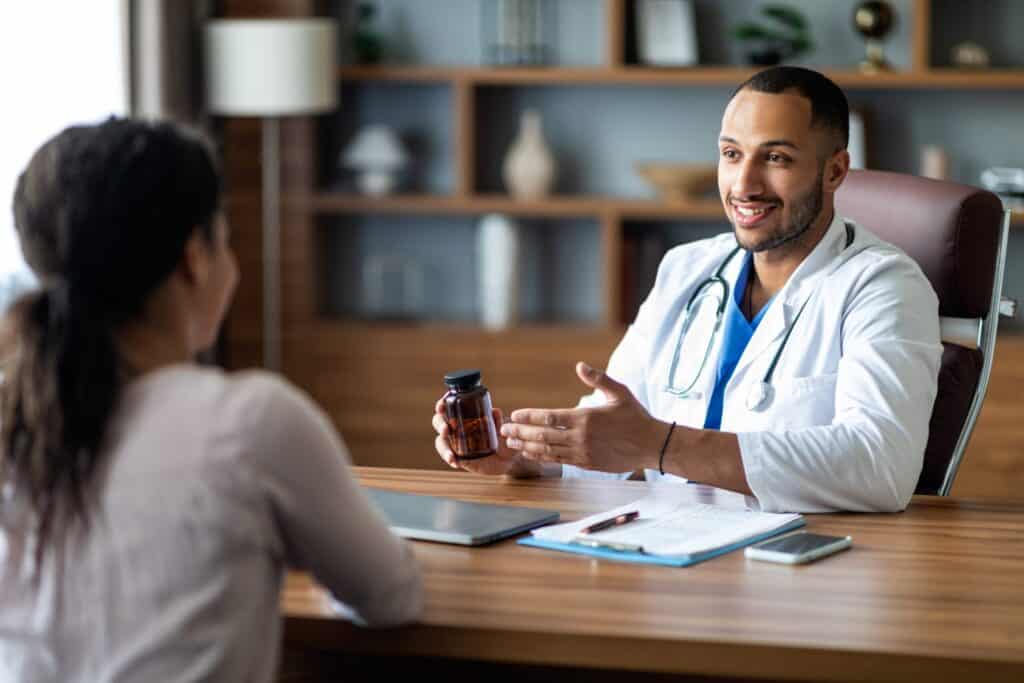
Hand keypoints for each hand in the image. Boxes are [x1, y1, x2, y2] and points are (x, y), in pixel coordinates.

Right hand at [432, 396, 539, 476]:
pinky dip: (450, 459)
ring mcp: (457, 443)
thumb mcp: (503, 428)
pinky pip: (450, 457)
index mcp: (465, 415)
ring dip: (443, 447)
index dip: (442, 405)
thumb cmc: (504, 437)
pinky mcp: (460, 457)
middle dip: (440, 424)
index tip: (442, 406)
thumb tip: (495, 411)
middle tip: (447, 429)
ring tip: (451, 455)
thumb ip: (499, 421)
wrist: (509, 459)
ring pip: (441, 442)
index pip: (449, 407)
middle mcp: (458, 427)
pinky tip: (455, 463)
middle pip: (439, 422)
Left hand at [500, 362, 664, 472]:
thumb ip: (598, 379)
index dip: (529, 417)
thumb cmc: (636, 417)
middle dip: (521, 433)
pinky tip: (531, 454)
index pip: (549, 417)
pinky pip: (559, 461)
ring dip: (527, 447)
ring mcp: (583, 453)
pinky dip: (542, 458)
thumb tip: (580, 366)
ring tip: (511, 444)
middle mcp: (581, 437)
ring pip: (548, 451)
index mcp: (586, 417)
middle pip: (543, 436)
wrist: (652, 445)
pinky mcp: (587, 464)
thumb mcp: (619, 392)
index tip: (515, 416)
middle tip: (504, 432)